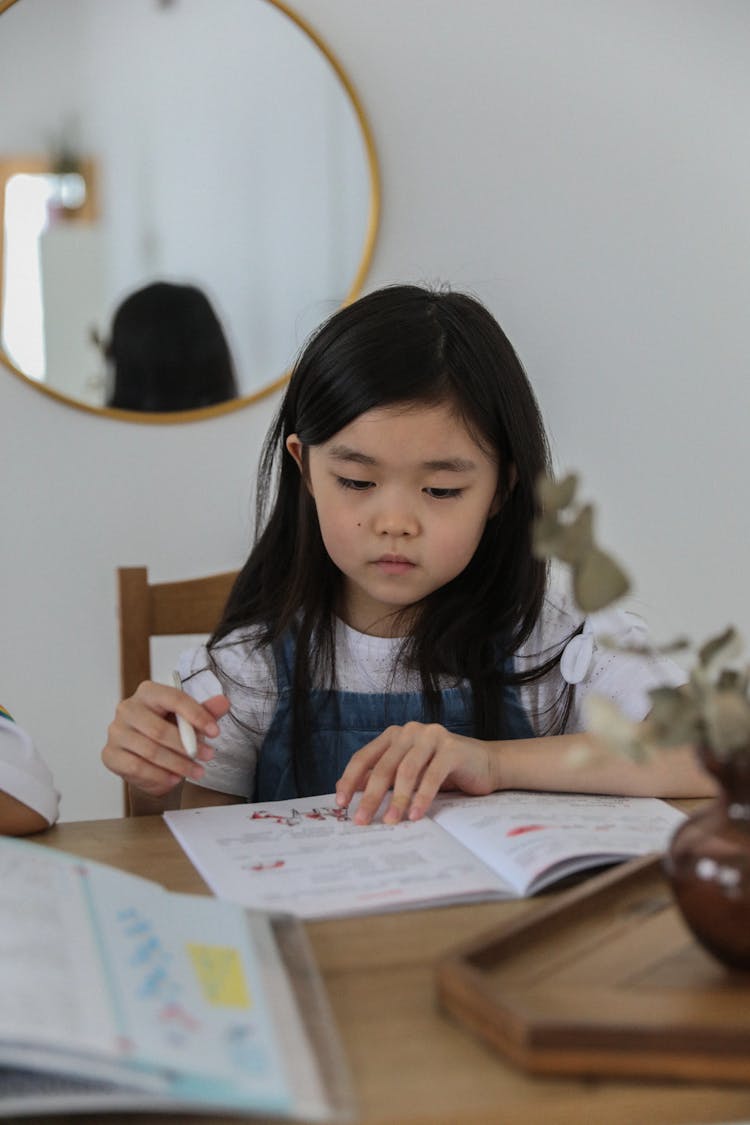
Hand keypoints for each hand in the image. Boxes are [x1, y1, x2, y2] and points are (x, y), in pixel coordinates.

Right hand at [101, 681, 229, 797]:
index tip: (215, 732)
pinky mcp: (110, 754)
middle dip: (188, 746)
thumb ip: (206, 711)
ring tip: (196, 771)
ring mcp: (116, 732)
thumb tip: (223, 702)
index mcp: (148, 692)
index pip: (173, 699)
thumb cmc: (170, 732)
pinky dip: (159, 776)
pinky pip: (137, 768)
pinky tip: (174, 779)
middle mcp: (127, 708)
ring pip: (150, 751)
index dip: (197, 715)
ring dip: (178, 765)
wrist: (150, 760)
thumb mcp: (190, 720)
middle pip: (159, 730)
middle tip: (208, 756)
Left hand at [335, 722, 494, 825]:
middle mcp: (410, 731)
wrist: (485, 764)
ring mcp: (431, 736)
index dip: (350, 780)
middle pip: (383, 766)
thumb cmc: (442, 771)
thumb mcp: (408, 774)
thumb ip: (382, 777)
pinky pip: (432, 775)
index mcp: (394, 736)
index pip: (364, 757)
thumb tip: (349, 792)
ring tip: (390, 822)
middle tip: (361, 820)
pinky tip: (416, 815)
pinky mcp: (452, 748)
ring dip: (397, 800)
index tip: (340, 803)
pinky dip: (421, 797)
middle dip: (370, 796)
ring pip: (406, 771)